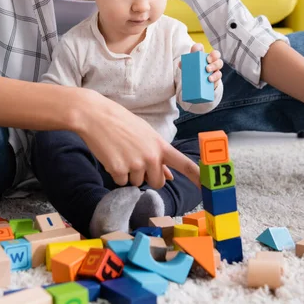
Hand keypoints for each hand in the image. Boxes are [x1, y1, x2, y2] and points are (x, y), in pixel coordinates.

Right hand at [69, 88, 199, 188]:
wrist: (95, 115)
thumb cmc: (121, 122)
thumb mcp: (144, 134)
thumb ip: (158, 154)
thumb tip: (169, 175)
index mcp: (160, 145)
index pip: (184, 164)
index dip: (197, 177)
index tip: (208, 187)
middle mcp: (151, 156)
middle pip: (157, 183)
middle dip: (147, 176)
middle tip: (134, 158)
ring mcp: (135, 164)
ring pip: (136, 183)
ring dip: (129, 173)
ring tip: (120, 152)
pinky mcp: (118, 170)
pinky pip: (120, 182)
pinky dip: (115, 173)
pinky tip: (111, 155)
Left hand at [180, 43, 222, 87]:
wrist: (198, 84)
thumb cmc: (193, 73)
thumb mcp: (187, 69)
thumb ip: (184, 65)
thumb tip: (181, 64)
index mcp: (200, 56)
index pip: (200, 48)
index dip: (199, 47)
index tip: (198, 49)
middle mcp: (209, 60)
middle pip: (215, 54)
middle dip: (213, 55)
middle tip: (207, 60)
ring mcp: (215, 68)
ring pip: (219, 63)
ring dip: (214, 66)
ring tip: (208, 70)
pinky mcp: (217, 77)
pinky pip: (219, 75)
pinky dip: (215, 77)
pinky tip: (210, 79)